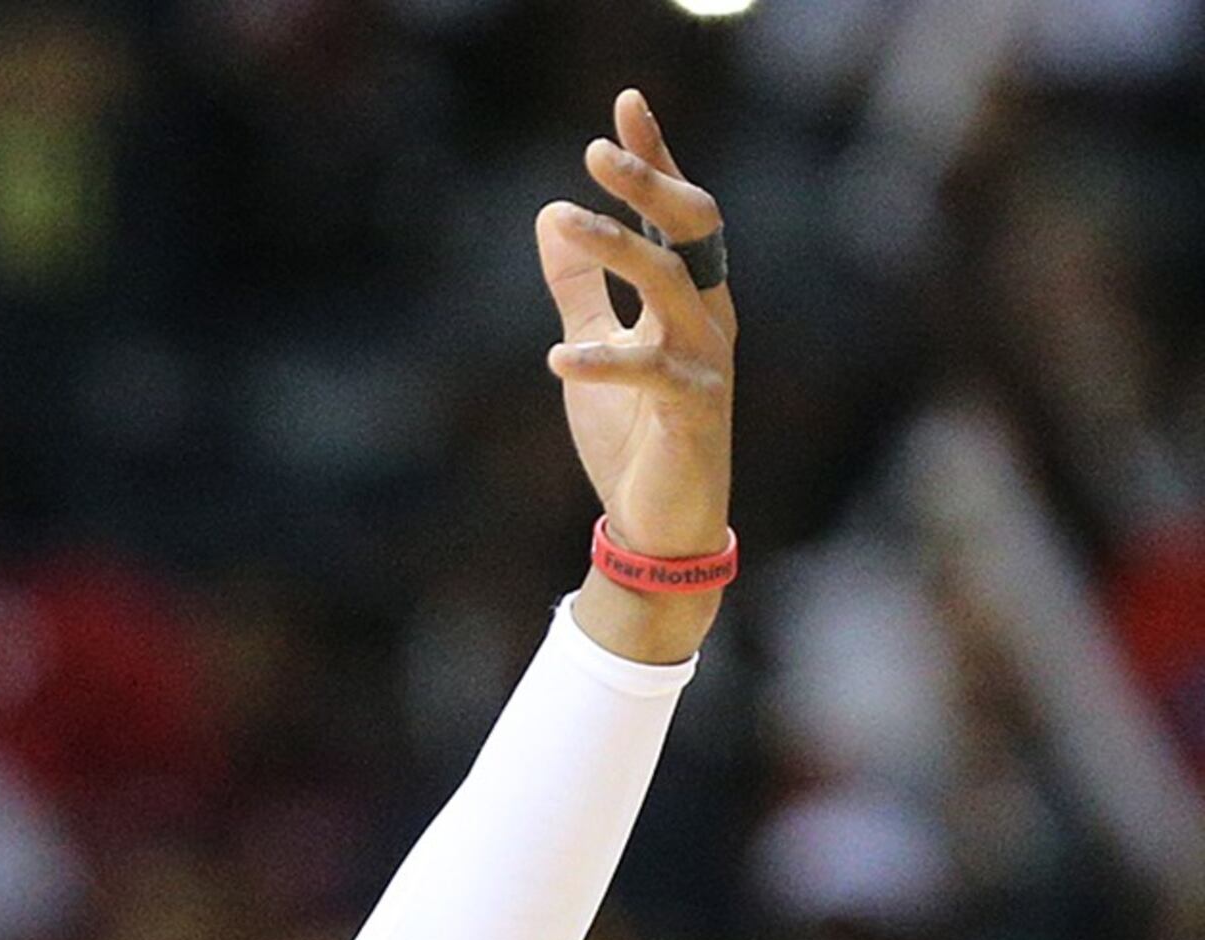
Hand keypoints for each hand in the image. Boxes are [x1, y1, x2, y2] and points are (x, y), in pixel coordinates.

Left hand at [536, 89, 733, 562]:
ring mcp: (707, 361)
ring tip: (563, 219)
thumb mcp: (594, 344)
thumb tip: (547, 216)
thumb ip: (577, 286)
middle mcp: (708, 316)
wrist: (660, 522)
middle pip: (688, 230)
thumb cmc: (634, 432)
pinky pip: (650, 373)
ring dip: (616, 247)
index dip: (654, 157)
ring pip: (671, 285)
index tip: (624, 104)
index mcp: (686, 297)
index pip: (674, 212)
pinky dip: (603, 361)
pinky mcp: (693, 411)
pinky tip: (557, 355)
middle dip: (647, 184)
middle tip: (593, 151)